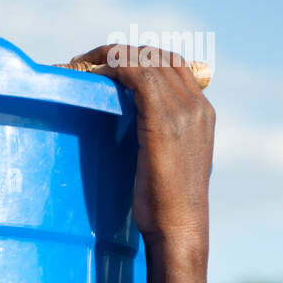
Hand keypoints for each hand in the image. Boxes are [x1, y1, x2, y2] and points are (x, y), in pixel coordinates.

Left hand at [67, 43, 214, 254]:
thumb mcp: (166, 166)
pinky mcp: (165, 120)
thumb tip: (132, 137)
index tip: (108, 66)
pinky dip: (114, 67)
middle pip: (159, 56)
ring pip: (147, 60)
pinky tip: (92, 74)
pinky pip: (138, 75)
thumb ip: (157, 142)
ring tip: (81, 65)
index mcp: (202, 113)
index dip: (139, 59)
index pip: (173, 67)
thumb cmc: (167, 210)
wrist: (180, 230)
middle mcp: (197, 105)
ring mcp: (184, 110)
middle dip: (121, 52)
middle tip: (85, 62)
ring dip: (111, 56)